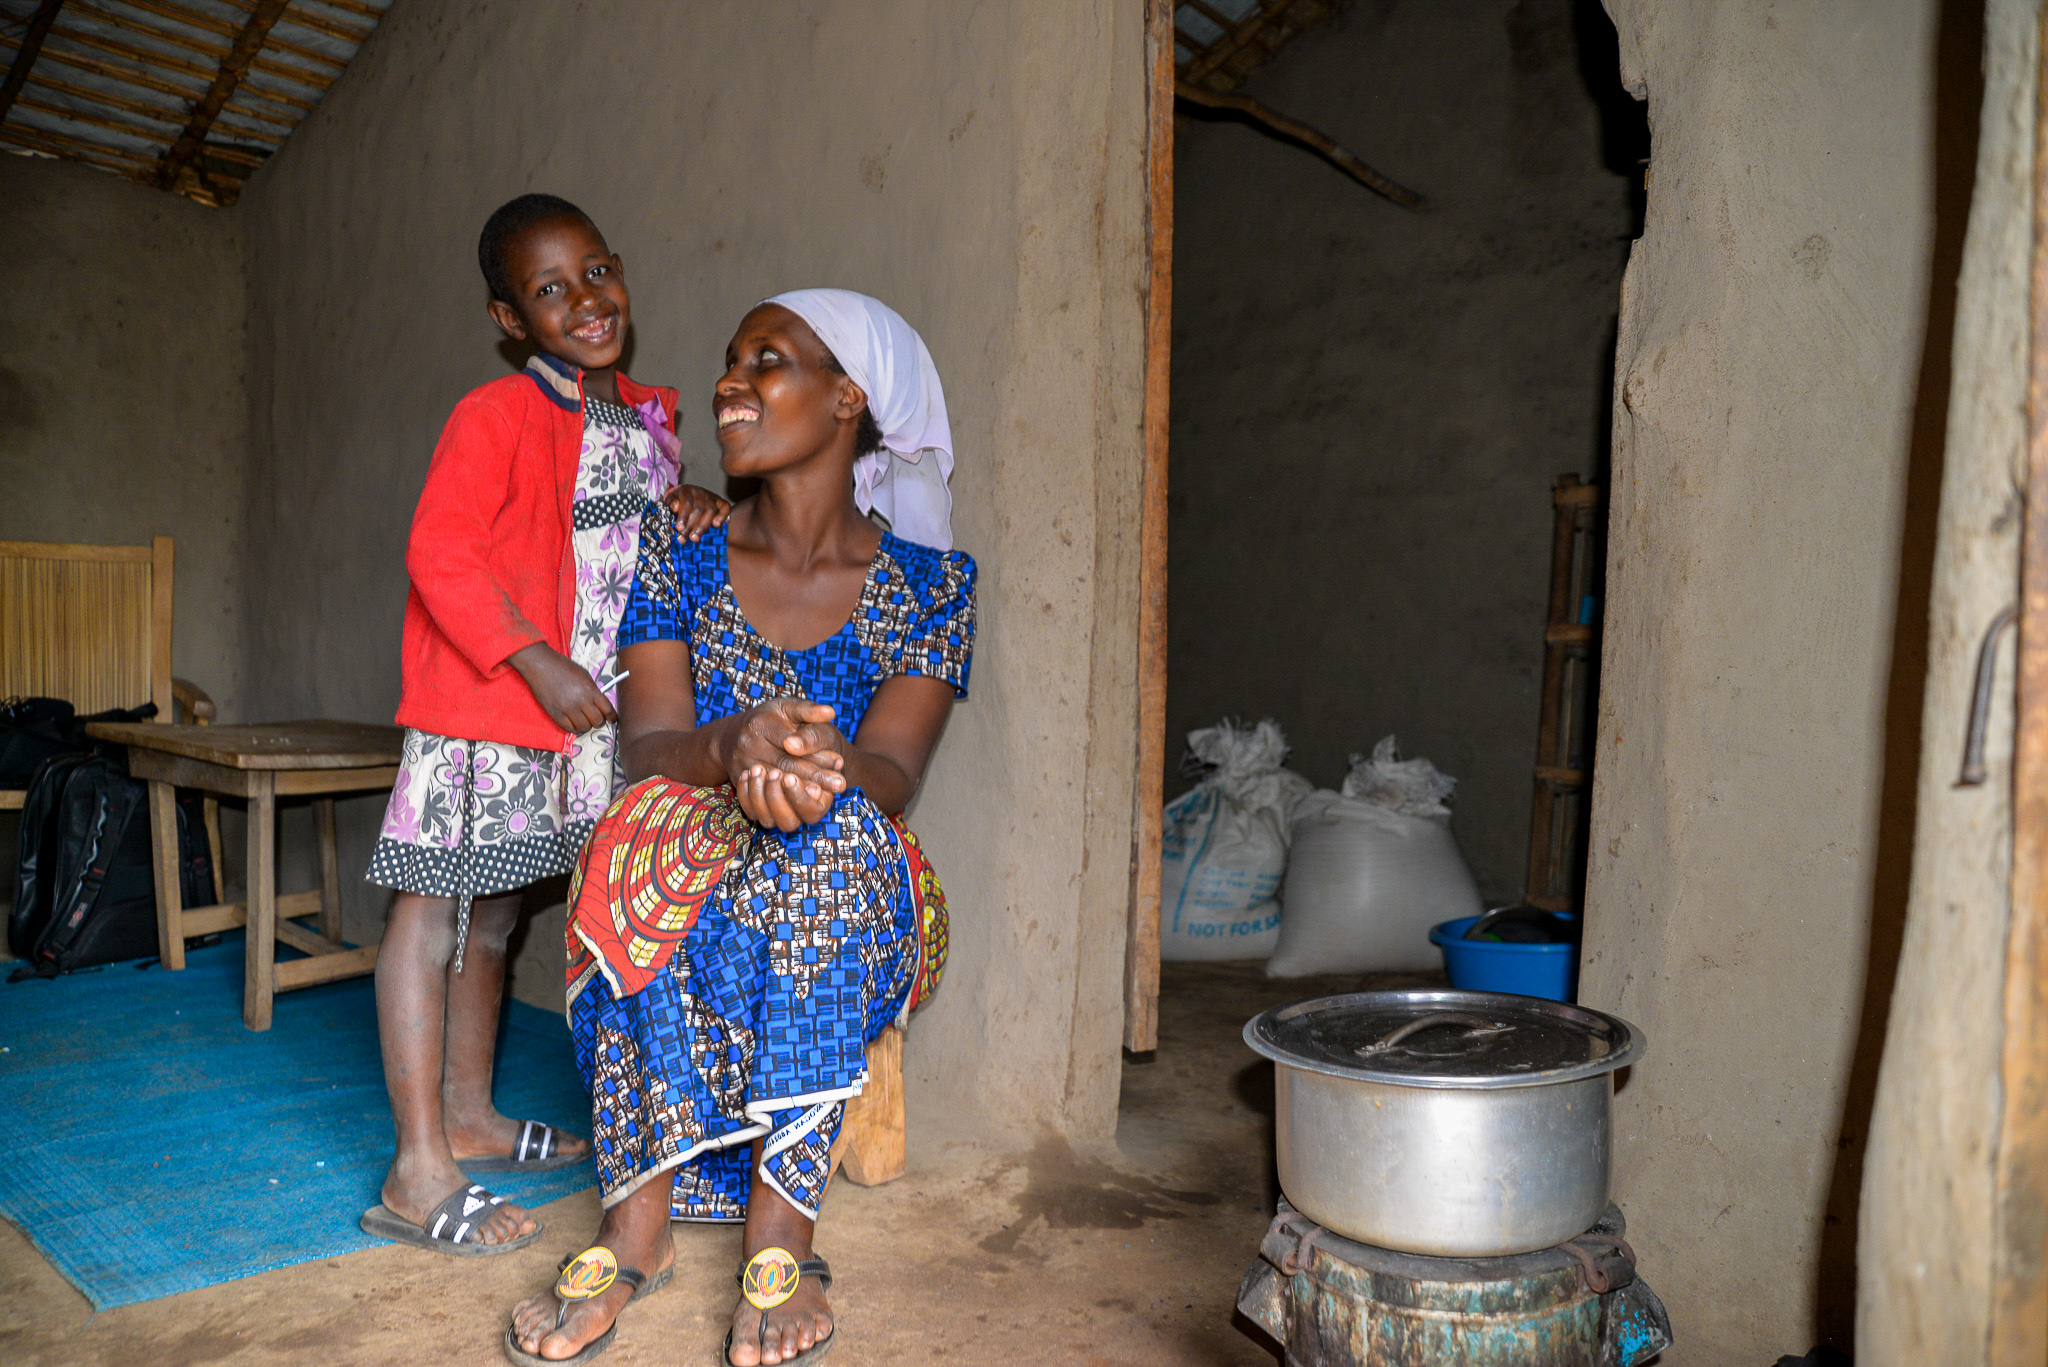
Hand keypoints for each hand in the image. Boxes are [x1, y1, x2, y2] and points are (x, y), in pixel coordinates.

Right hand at [507, 643, 616, 732]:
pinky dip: (574, 728)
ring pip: (584, 727)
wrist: (541, 665)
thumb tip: (599, 704)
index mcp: (590, 690)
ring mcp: (567, 709)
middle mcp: (580, 701)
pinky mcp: (555, 714)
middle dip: (599, 721)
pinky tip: (574, 722)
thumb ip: (593, 690)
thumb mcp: (584, 675)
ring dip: (586, 725)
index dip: (612, 717)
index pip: (607, 710)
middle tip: (597, 719)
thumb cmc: (563, 667)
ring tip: (584, 720)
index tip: (612, 719)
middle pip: (597, 721)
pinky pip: (569, 728)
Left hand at [663, 484, 731, 541]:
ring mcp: (711, 496)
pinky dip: (722, 516)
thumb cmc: (678, 501)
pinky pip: (725, 508)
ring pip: (710, 511)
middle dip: (691, 526)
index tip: (679, 528)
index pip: (686, 503)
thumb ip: (670, 504)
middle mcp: (700, 492)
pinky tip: (716, 525)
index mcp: (686, 490)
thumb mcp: (670, 501)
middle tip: (685, 539)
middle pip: (698, 509)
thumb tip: (675, 507)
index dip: (683, 516)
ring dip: (702, 526)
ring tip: (695, 538)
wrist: (690, 496)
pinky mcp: (721, 501)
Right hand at [721, 698, 846, 830]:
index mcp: (761, 723)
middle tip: (840, 784)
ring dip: (800, 792)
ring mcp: (741, 765)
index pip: (791, 743)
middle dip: (814, 775)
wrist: (733, 734)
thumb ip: (808, 709)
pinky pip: (762, 796)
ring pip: (774, 784)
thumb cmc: (769, 718)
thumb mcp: (786, 706)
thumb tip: (830, 712)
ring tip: (823, 795)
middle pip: (785, 765)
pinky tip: (800, 806)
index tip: (839, 762)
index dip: (815, 753)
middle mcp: (748, 745)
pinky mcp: (739, 781)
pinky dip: (782, 803)